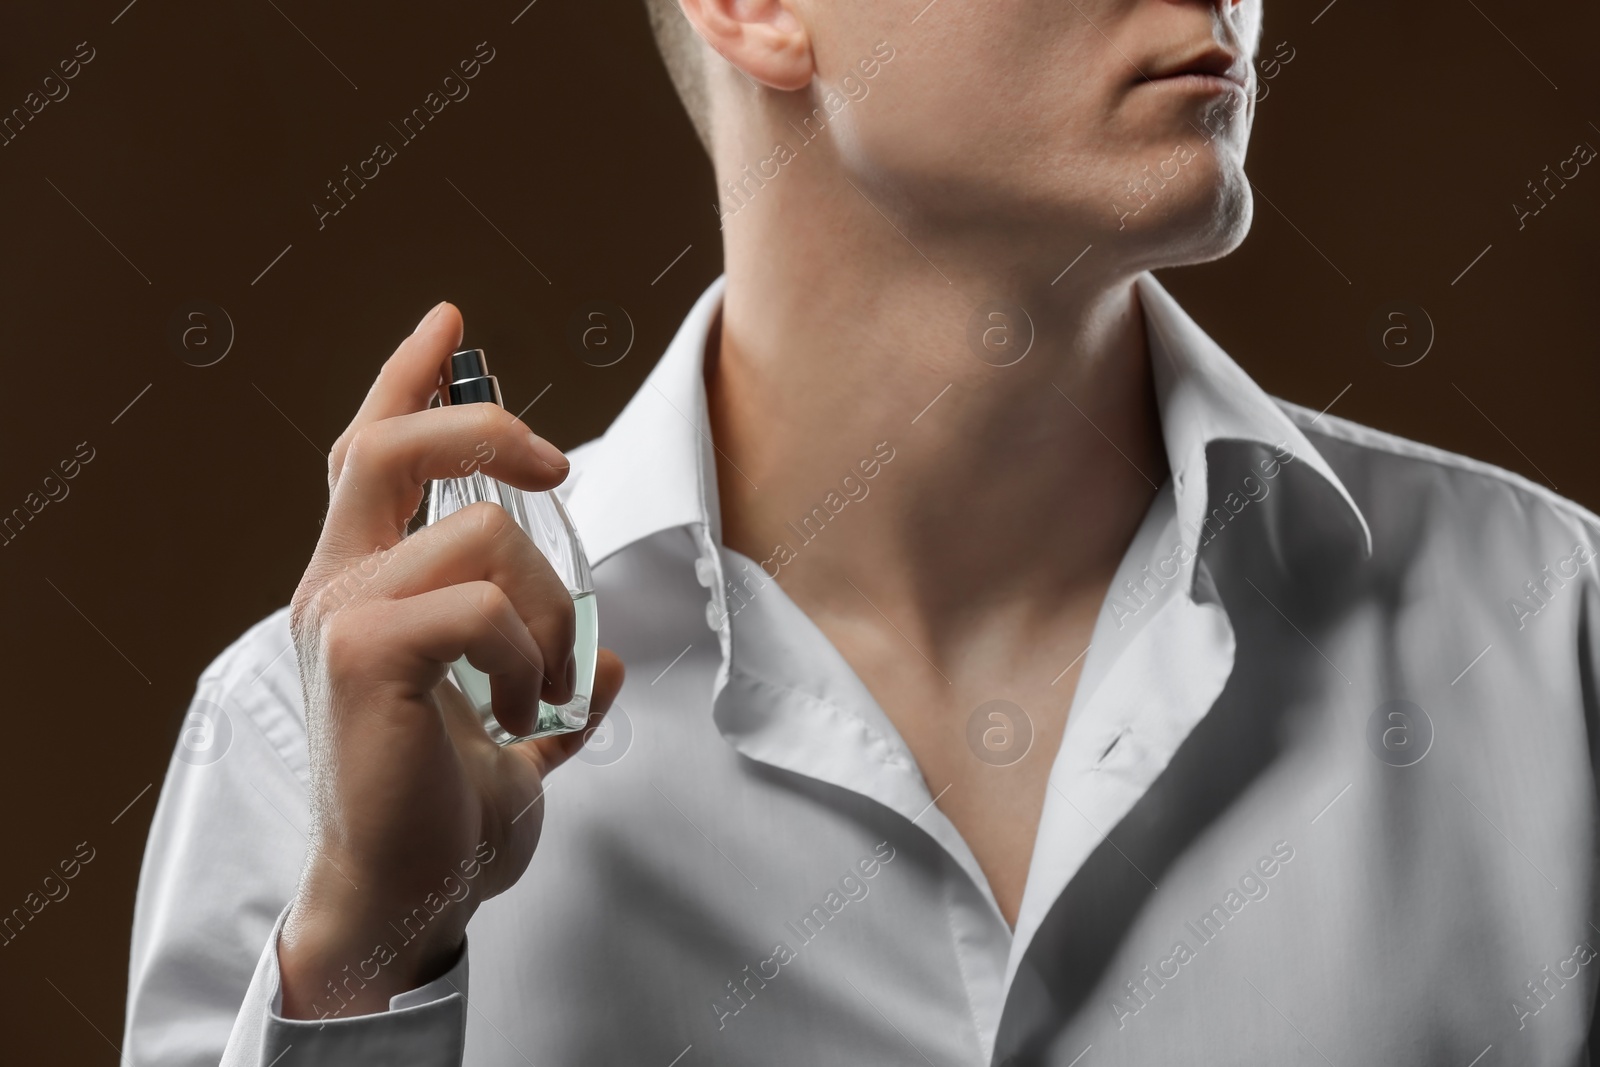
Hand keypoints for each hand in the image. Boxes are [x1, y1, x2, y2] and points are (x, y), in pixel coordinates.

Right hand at [277, 302, 624, 1019]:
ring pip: (483, 535)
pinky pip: (482, 606)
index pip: (373, 455)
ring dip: (548, 612)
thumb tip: (609, 666)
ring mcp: (342, 617)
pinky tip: (520, 712)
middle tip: (556, 459)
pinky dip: (529, 656)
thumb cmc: (448, 808)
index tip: (450, 320)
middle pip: (396, 445)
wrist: (408, 893)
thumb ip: (548, 680)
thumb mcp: (514, 723)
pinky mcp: (362, 655)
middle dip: (483, 423)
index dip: (408, 378)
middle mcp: (337, 587)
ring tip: (540, 686)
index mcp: (365, 586)